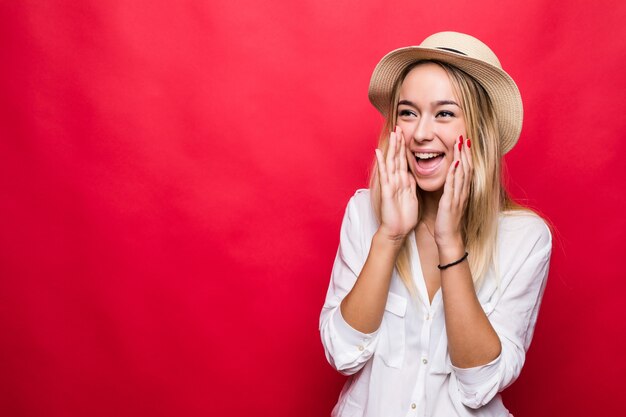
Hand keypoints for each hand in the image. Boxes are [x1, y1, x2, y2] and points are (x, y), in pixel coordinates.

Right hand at [374, 126, 417, 242]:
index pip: (404, 160)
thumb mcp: (411, 196)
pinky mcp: (387, 191)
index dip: (405, 147)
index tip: (406, 134)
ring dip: (392, 148)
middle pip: (397, 157)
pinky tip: (379, 152)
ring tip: (392, 134)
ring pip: (392, 162)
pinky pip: (385, 175)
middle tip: (399, 127)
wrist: (397, 231)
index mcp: (403, 181)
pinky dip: (382, 163)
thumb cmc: (404, 216)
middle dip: (398, 142)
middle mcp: (396, 180)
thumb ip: (410, 184)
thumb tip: (412, 173)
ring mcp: (390, 184)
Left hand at [434, 135, 472, 248]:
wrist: (448, 237)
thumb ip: (451, 190)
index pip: (466, 169)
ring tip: (460, 143)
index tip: (464, 141)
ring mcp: (458, 197)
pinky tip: (454, 163)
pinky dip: (454, 173)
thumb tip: (450, 179)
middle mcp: (462, 192)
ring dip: (462, 157)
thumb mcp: (450, 201)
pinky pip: (453, 185)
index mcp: (462, 191)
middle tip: (464, 136)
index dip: (466, 155)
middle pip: (467, 167)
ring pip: (462, 173)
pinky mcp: (450, 202)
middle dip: (465, 151)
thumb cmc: (447, 220)